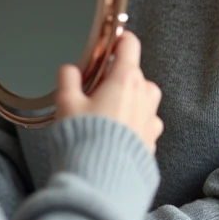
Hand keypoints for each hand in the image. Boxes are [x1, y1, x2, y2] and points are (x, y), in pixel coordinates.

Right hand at [55, 32, 162, 154]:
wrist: (102, 180)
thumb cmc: (86, 139)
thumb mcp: (66, 103)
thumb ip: (67, 78)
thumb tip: (69, 70)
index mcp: (126, 80)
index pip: (130, 44)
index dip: (118, 39)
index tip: (110, 42)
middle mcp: (144, 96)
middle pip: (134, 74)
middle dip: (116, 78)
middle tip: (94, 90)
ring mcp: (151, 119)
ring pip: (141, 99)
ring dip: (126, 101)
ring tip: (103, 115)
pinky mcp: (152, 140)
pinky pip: (142, 123)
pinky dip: (130, 123)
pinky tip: (112, 134)